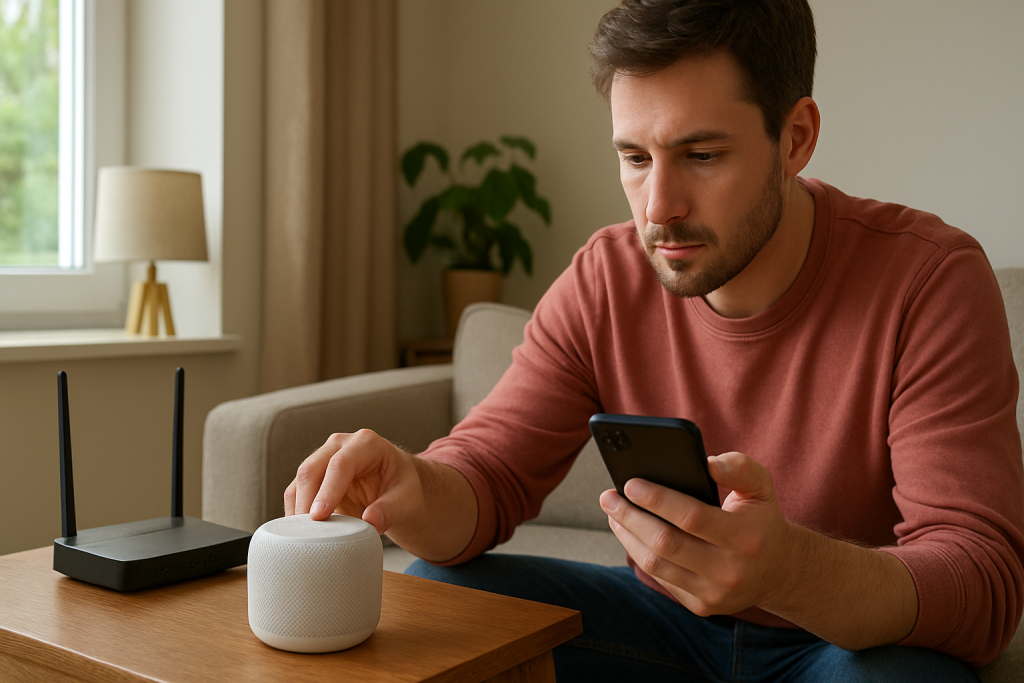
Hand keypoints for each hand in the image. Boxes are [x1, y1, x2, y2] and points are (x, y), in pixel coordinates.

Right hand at [284, 429, 421, 532]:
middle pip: (312, 469)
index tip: (319, 516)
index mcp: (366, 443)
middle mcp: (340, 445)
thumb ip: (391, 509)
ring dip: (297, 509)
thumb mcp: (406, 498)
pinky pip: (296, 493)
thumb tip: (370, 523)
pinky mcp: (314, 476)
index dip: (328, 490)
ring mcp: (323, 458)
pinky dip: (295, 512)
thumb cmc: (402, 487)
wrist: (396, 485)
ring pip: (299, 481)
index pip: (341, 464)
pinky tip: (301, 533)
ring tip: (303, 537)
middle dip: (306, 501)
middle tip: (307, 534)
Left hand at [599, 451, 795, 616]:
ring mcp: (715, 594)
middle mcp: (730, 570)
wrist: (780, 570)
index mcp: (746, 537)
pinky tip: (629, 532)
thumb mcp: (761, 487)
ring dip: (627, 536)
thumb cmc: (760, 518)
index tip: (630, 483)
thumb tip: (706, 462)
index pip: (692, 517)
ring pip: (656, 564)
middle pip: (666, 543)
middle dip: (630, 517)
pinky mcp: (702, 606)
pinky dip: (639, 553)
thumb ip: (739, 467)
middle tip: (608, 496)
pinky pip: (661, 578)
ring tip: (612, 512)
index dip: (657, 499)